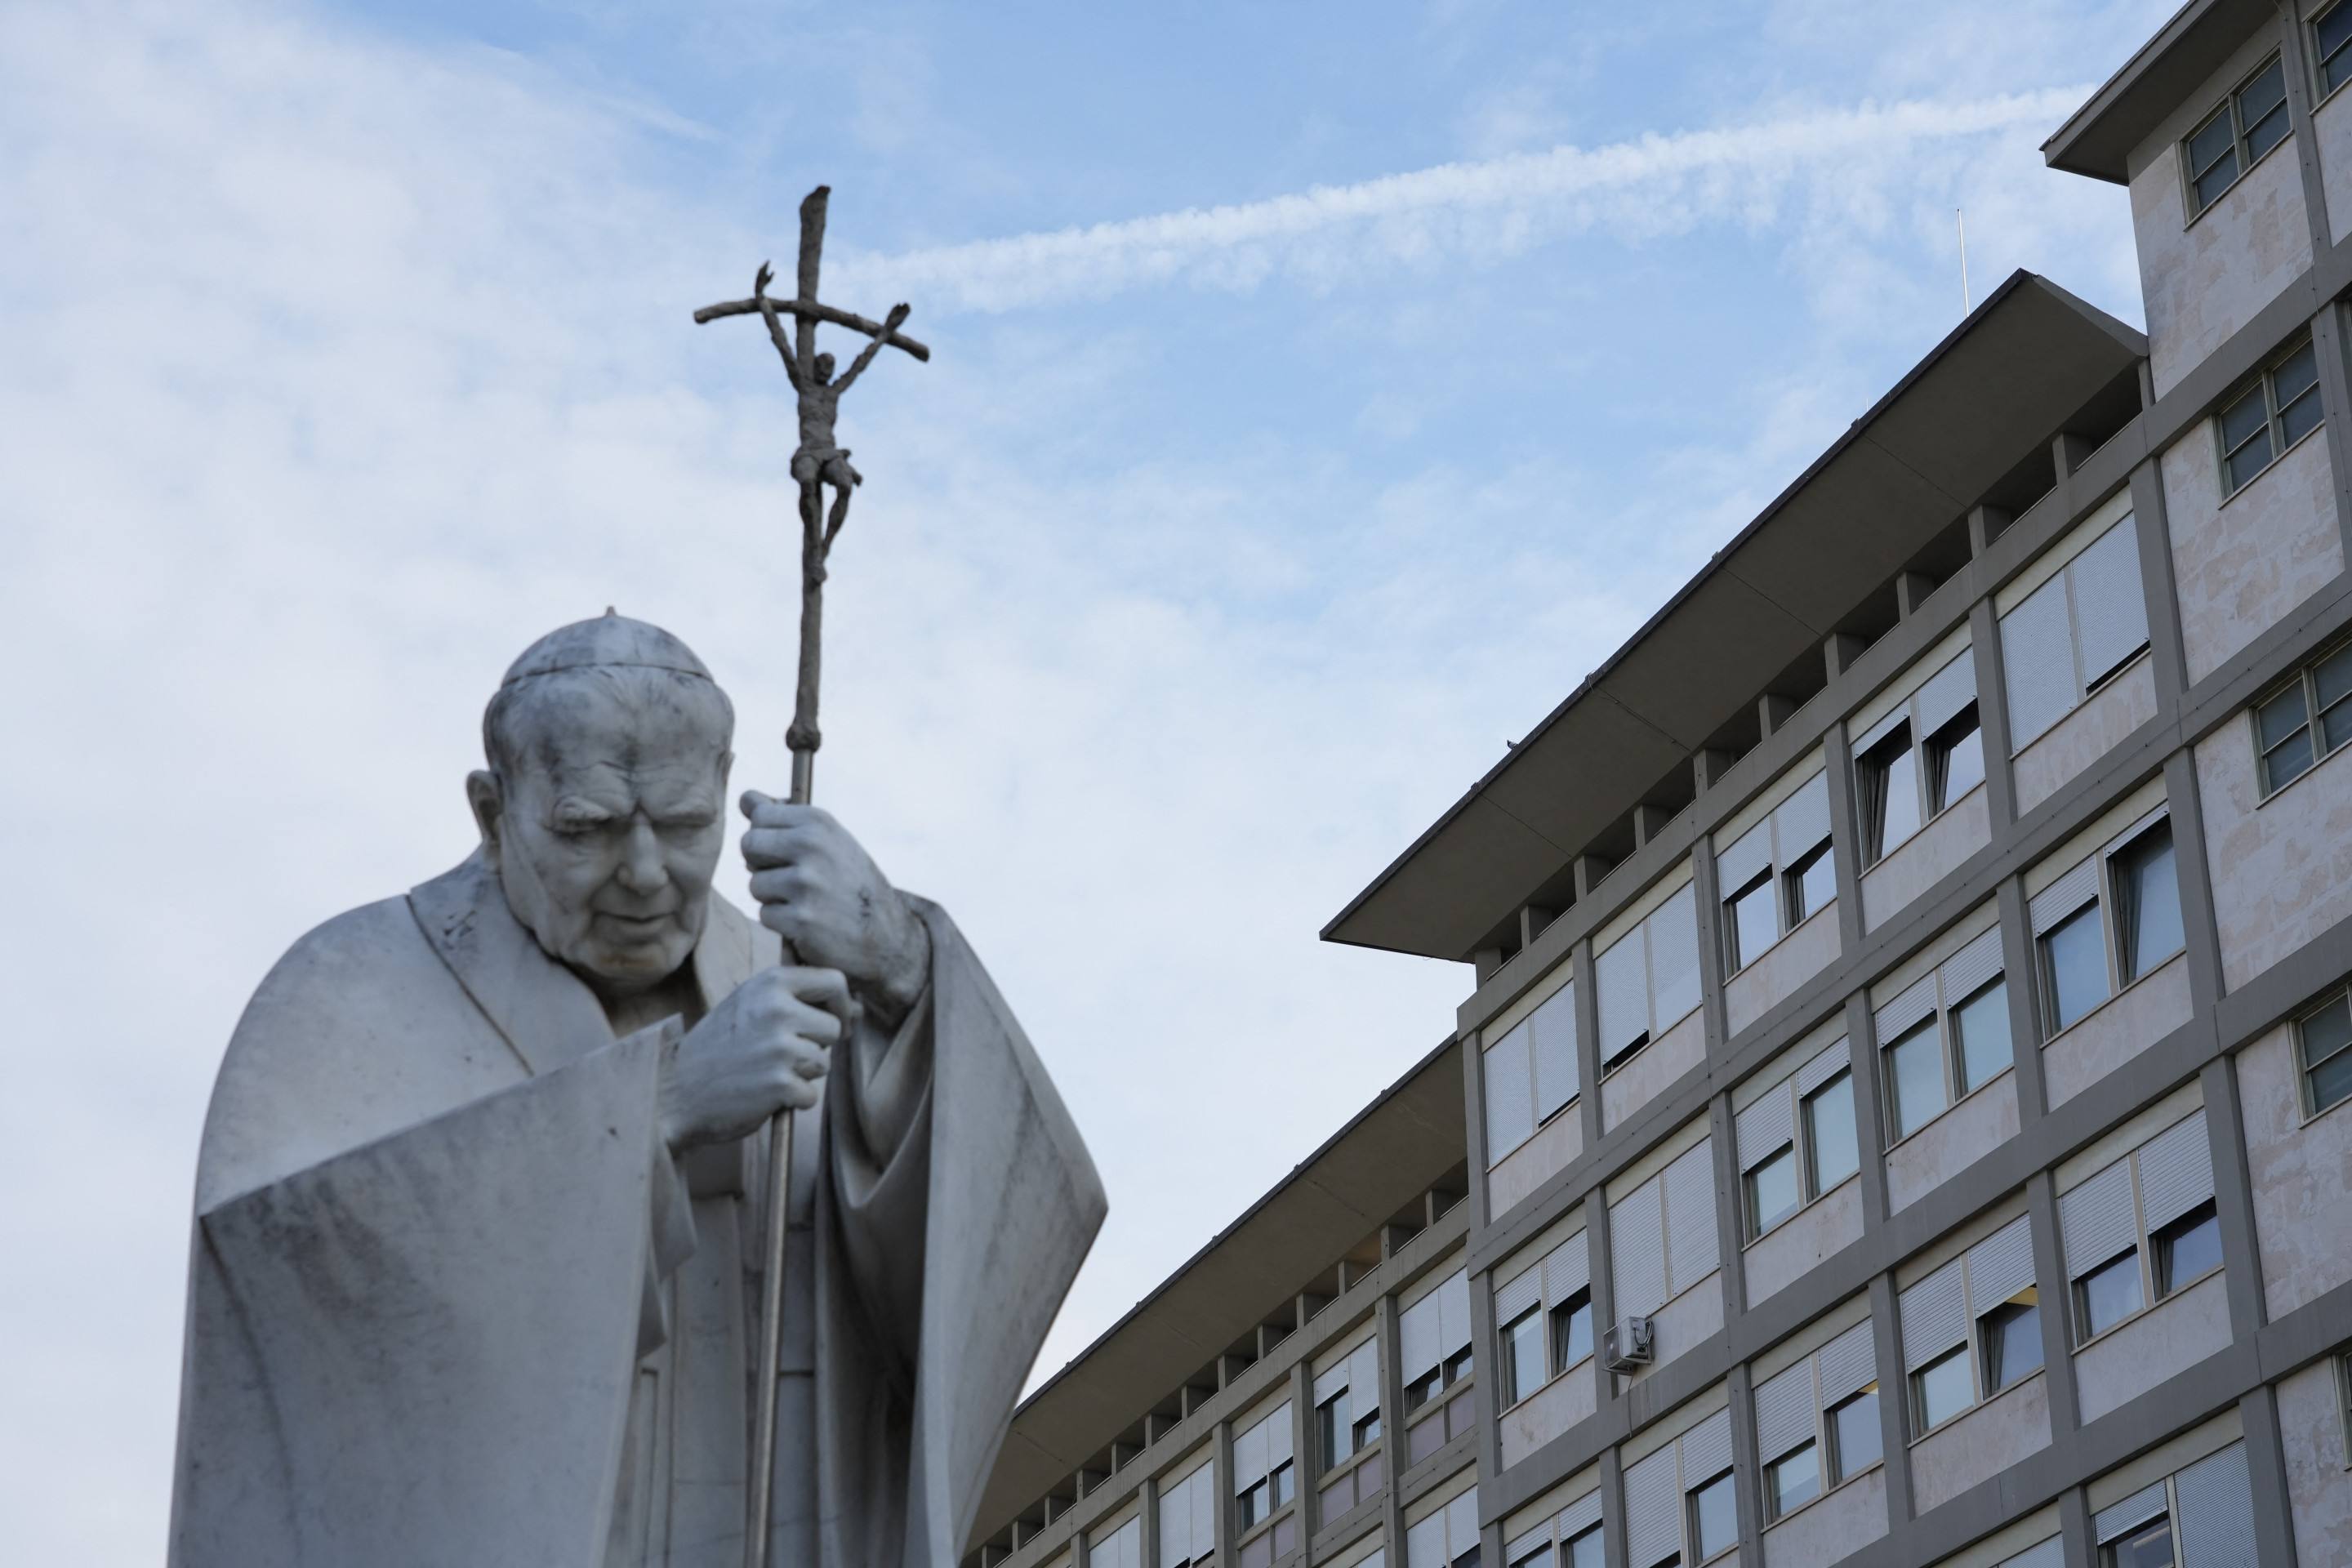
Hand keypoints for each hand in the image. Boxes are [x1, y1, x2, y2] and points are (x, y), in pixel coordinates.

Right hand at [658, 965, 847, 1150]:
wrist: (675, 1090)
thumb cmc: (717, 1048)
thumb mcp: (749, 1005)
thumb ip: (795, 1000)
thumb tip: (854, 1009)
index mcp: (772, 983)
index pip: (835, 982)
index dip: (841, 1006)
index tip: (831, 1023)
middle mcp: (778, 1009)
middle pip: (833, 1028)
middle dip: (816, 1047)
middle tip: (779, 1055)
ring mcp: (780, 1047)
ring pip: (823, 1063)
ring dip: (801, 1075)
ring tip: (763, 1072)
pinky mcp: (780, 1084)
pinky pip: (811, 1095)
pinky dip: (792, 1100)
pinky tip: (762, 1094)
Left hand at [740, 793, 929, 1020]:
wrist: (884, 932)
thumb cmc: (849, 881)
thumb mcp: (827, 839)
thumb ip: (784, 817)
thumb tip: (745, 797)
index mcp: (818, 822)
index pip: (759, 815)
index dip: (767, 836)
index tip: (785, 850)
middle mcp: (811, 847)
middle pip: (749, 845)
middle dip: (760, 863)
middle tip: (788, 876)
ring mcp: (805, 884)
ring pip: (755, 884)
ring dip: (772, 896)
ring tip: (804, 900)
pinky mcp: (800, 919)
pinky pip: (765, 914)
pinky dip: (781, 921)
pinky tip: (807, 920)